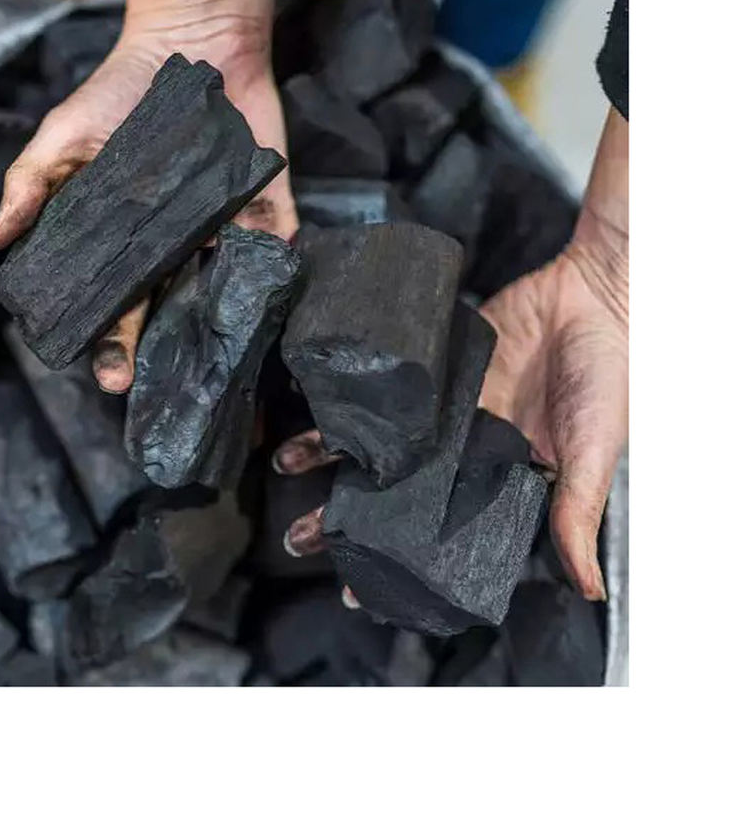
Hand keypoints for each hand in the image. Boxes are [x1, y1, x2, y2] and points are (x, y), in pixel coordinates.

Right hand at [0, 0, 297, 392]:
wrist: (192, 40)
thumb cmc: (119, 90)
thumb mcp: (65, 134)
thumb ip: (32, 184)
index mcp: (126, 236)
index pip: (114, 298)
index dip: (107, 337)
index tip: (104, 371)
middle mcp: (174, 241)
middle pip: (165, 305)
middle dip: (152, 347)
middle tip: (137, 381)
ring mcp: (222, 226)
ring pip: (220, 286)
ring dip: (214, 319)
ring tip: (201, 350)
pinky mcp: (265, 203)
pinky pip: (275, 242)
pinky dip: (274, 262)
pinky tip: (262, 282)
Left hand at [276, 108, 628, 604]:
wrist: (593, 297)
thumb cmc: (605, 378)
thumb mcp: (592, 453)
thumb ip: (576, 513)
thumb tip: (589, 589)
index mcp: (497, 483)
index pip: (437, 536)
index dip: (398, 563)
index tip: (353, 591)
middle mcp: (461, 453)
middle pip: (392, 494)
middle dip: (345, 517)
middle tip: (298, 541)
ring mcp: (441, 412)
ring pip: (376, 442)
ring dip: (331, 455)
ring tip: (284, 466)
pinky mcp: (432, 369)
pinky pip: (382, 390)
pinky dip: (348, 399)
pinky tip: (310, 405)